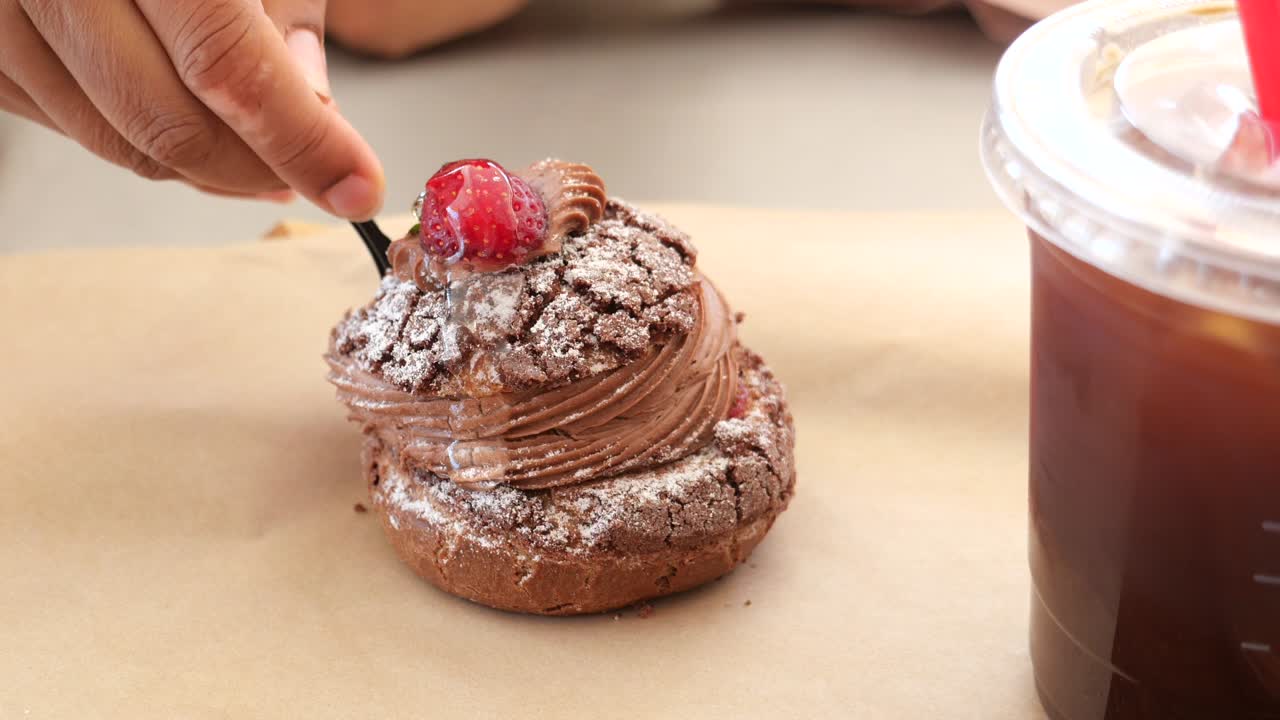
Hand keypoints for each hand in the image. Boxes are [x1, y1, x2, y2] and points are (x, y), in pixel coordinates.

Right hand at [0, 0, 384, 219]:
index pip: (227, 66)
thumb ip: (285, 10)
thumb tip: (316, 108)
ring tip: (261, 157)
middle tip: (315, 176)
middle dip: (257, 169)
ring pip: (116, 141)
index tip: (356, 186)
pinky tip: (186, 122)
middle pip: (166, 122)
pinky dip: (138, 139)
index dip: (301, 142)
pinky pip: (67, 126)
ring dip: (203, 167)